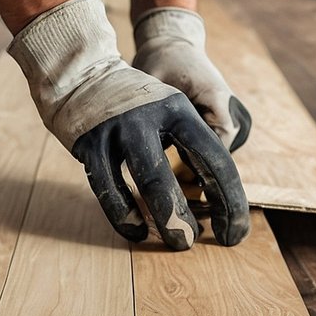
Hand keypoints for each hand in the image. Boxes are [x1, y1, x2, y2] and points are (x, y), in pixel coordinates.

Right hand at [9, 0, 248, 250]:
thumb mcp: (169, 110)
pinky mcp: (90, 142)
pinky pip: (108, 187)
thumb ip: (189, 146)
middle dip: (192, 215)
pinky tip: (136, 231)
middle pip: (178, 173)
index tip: (235, 230)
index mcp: (179, 109)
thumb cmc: (136, 104)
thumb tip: (213, 198)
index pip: (215, 158)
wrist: (80, 72)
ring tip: (177, 243)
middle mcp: (150, 116)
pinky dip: (124, 214)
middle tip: (201, 243)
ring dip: (164, 218)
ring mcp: (118, 128)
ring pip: (146, 181)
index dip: (229, 199)